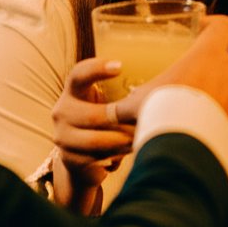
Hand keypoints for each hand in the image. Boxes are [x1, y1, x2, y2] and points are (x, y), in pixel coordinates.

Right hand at [51, 58, 134, 211]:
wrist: (84, 160)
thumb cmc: (106, 123)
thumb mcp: (109, 105)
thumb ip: (124, 97)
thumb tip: (166, 87)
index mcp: (73, 91)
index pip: (78, 74)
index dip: (96, 69)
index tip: (120, 66)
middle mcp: (61, 111)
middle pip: (94, 115)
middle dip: (123, 122)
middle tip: (148, 123)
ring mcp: (62, 136)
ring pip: (96, 140)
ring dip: (123, 141)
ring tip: (143, 138)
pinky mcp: (68, 159)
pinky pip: (96, 157)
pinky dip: (116, 155)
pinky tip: (132, 151)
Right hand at [116, 15, 227, 146]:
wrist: (181, 151)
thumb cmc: (160, 114)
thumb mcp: (138, 103)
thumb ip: (126, 103)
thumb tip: (106, 112)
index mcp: (210, 56)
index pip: (224, 27)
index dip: (213, 26)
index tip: (199, 31)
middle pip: (226, 64)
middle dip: (209, 72)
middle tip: (188, 82)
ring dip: (216, 101)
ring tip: (192, 115)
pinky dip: (220, 129)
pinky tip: (201, 137)